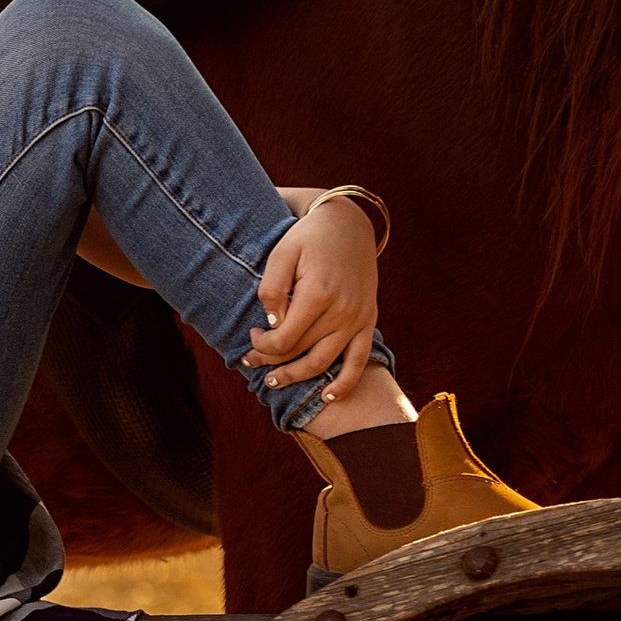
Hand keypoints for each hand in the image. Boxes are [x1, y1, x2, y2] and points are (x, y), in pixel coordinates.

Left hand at [245, 191, 378, 400]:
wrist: (348, 224)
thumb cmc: (308, 237)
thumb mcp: (281, 253)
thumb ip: (272, 290)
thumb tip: (272, 326)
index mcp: (317, 294)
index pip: (283, 339)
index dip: (262, 346)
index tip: (252, 336)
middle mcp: (341, 311)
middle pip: (301, 353)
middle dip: (271, 362)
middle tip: (251, 362)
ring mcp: (358, 318)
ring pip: (325, 363)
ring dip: (298, 378)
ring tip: (275, 382)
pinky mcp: (369, 320)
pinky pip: (360, 360)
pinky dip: (346, 383)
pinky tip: (328, 397)